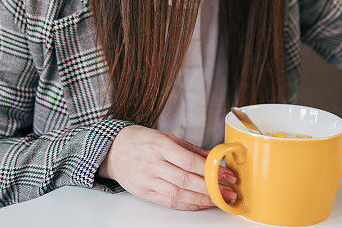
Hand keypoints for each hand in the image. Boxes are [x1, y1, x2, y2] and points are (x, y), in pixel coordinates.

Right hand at [98, 125, 238, 210]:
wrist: (112, 150)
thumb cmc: (140, 140)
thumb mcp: (165, 136)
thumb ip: (190, 148)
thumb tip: (213, 157)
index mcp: (159, 145)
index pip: (190, 162)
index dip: (211, 171)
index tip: (227, 175)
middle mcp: (153, 164)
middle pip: (186, 181)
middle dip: (211, 188)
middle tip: (228, 191)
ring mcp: (147, 180)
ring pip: (179, 194)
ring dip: (202, 200)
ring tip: (219, 200)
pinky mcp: (144, 193)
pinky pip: (169, 202)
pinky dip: (187, 205)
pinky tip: (200, 204)